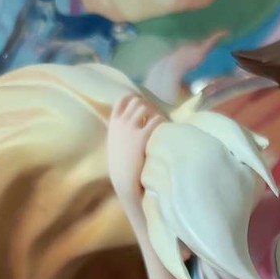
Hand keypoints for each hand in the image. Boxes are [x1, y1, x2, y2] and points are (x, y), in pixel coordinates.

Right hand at [107, 92, 165, 213]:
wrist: (124, 179)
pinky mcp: (142, 136)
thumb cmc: (123, 166)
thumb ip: (122, 132)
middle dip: (148, 106)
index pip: (123, 100)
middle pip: (136, 101)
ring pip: (145, 107)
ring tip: (160, 122)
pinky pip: (156, 120)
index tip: (142, 105)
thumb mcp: (117, 144)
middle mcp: (121, 122)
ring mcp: (131, 128)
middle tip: (155, 115)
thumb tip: (134, 124)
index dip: (135, 99)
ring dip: (155, 111)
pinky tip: (165, 129)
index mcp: (113, 123)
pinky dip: (162, 121)